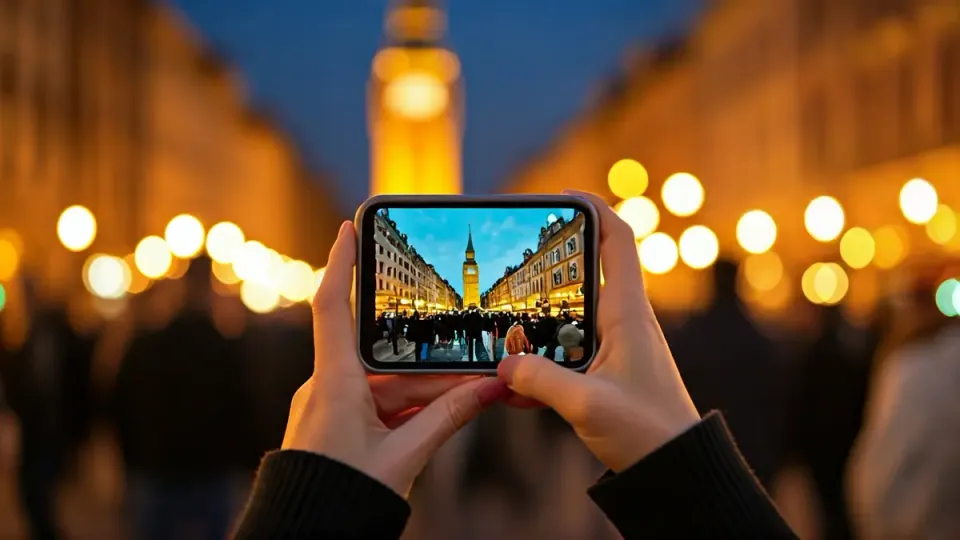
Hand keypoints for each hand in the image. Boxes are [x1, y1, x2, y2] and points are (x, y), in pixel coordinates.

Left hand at [282, 222, 508, 496]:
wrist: (304, 534)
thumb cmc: (344, 495)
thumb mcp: (405, 456)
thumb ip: (448, 419)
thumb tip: (490, 389)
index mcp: (333, 383)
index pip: (332, 306)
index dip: (340, 263)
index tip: (348, 226)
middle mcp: (326, 388)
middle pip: (385, 360)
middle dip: (429, 366)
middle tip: (469, 368)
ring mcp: (329, 408)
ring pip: (386, 387)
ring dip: (425, 396)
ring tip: (467, 401)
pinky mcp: (335, 427)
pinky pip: (377, 406)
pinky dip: (408, 412)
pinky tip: (438, 420)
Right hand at [499, 191, 700, 472]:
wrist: (676, 471)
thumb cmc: (647, 432)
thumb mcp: (587, 405)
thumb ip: (540, 380)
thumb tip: (504, 364)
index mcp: (628, 313)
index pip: (618, 240)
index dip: (593, 208)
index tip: (562, 196)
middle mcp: (624, 322)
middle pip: (588, 273)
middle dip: (550, 267)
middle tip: (513, 264)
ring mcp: (616, 346)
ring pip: (571, 316)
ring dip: (539, 322)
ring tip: (503, 332)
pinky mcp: (608, 372)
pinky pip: (568, 352)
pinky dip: (542, 362)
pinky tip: (517, 388)